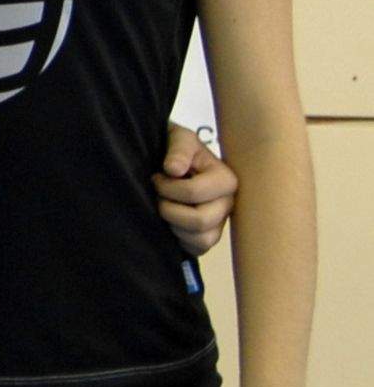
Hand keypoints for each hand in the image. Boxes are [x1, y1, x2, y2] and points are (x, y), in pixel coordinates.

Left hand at [155, 124, 237, 257]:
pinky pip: (197, 249)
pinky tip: (170, 220)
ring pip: (200, 239)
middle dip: (168, 208)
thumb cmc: (177, 149)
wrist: (170, 161)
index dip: (167, 187)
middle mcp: (228, 204)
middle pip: (200, 220)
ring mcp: (220, 222)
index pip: (194, 193)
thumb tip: (174, 170)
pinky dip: (179, 238)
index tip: (157, 176)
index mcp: (226, 180)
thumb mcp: (178, 138)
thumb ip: (178, 149)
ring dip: (173, 224)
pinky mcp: (209, 236)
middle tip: (158, 195)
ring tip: (164, 207)